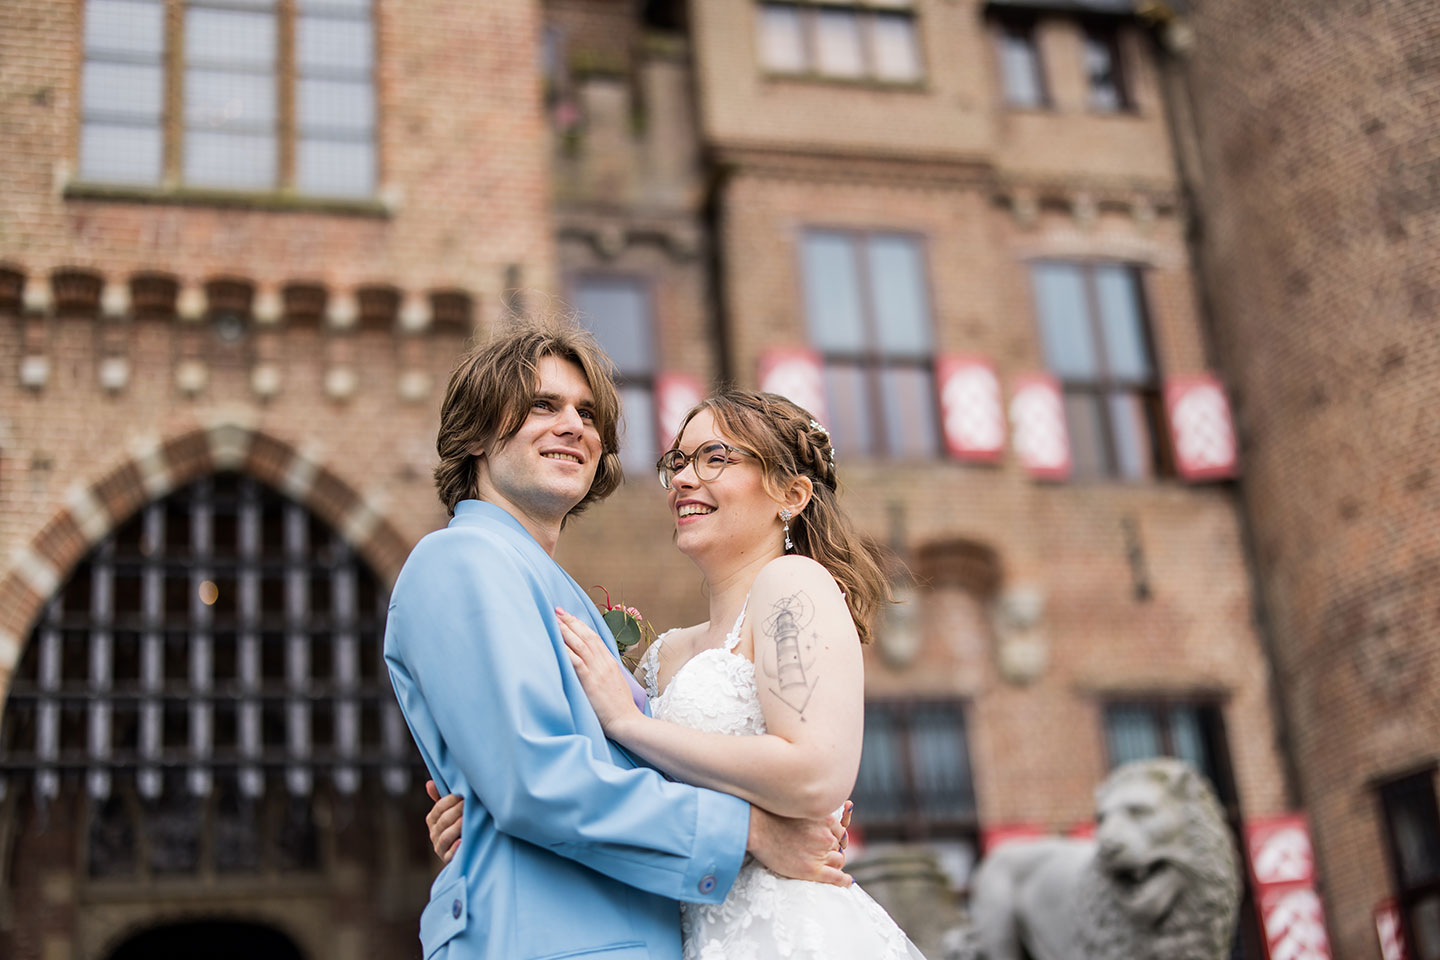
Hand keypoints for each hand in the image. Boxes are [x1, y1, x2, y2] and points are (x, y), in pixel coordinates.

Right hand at [425, 779, 463, 863]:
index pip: (438, 808)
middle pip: (443, 821)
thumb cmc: (460, 823)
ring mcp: (440, 847)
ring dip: (457, 826)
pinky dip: (456, 848)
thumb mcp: (452, 810)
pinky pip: (450, 854)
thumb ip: (441, 798)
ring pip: (446, 836)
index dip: (450, 800)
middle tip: (469, 802)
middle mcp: (434, 834)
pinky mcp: (448, 859)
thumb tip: (429, 783)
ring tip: (467, 819)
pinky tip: (463, 841)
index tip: (463, 793)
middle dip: (457, 810)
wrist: (469, 849)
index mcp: (433, 820)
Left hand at [556, 607, 643, 734]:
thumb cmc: (619, 708)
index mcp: (610, 663)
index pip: (594, 637)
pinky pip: (577, 661)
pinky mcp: (591, 682)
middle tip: (557, 610)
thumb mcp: (615, 684)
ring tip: (554, 620)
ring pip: (580, 644)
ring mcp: (598, 671)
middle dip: (571, 621)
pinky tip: (557, 643)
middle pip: (586, 636)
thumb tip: (592, 668)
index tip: (569, 616)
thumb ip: (604, 673)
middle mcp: (604, 663)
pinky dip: (567, 650)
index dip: (581, 625)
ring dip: (566, 631)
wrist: (626, 721)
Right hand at [746, 805, 851, 887]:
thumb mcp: (799, 807)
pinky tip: (847, 882)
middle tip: (826, 855)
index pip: (840, 832)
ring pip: (838, 861)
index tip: (833, 843)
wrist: (757, 829)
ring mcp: (819, 853)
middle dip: (835, 851)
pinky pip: (835, 877)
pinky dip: (844, 880)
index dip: (837, 839)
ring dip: (835, 863)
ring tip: (830, 867)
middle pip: (839, 847)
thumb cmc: (772, 815)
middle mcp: (826, 836)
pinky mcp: (811, 870)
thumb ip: (814, 812)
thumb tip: (835, 810)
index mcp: (826, 819)